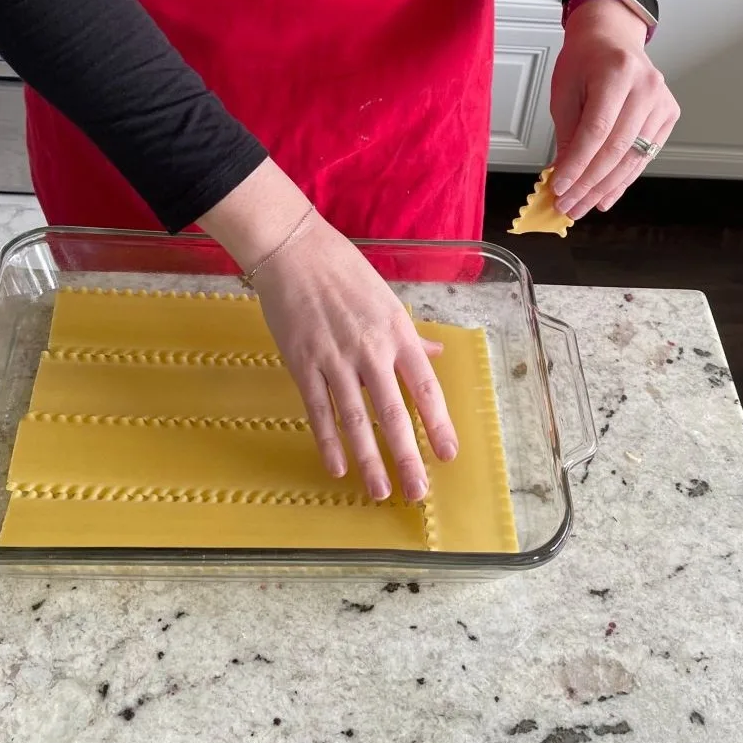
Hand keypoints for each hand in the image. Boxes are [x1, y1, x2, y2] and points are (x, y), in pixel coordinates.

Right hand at [198, 160, 457, 501]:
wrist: (294, 251)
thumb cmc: (343, 270)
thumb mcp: (387, 298)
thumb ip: (410, 334)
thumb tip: (434, 356)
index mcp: (396, 332)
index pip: (424, 387)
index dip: (438, 423)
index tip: (448, 454)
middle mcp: (370, 350)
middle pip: (394, 413)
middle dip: (407, 455)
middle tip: (417, 491)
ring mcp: (334, 359)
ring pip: (356, 419)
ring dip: (368, 459)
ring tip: (379, 490)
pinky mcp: (302, 363)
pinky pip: (318, 410)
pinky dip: (327, 441)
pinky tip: (337, 468)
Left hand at [550, 0, 679, 218]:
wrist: (611, 38)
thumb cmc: (584, 61)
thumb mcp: (564, 93)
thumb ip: (567, 134)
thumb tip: (563, 176)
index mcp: (617, 73)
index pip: (596, 131)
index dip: (577, 165)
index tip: (559, 188)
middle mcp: (646, 87)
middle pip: (616, 149)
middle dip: (587, 184)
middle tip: (566, 206)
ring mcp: (662, 102)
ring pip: (632, 159)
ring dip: (603, 190)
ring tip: (580, 207)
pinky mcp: (668, 116)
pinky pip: (644, 157)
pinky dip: (622, 181)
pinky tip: (604, 198)